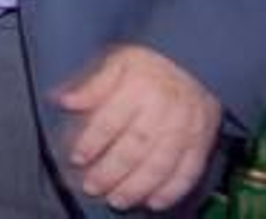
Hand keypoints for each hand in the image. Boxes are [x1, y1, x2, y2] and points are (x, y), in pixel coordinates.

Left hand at [55, 44, 221, 210]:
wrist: (197, 61)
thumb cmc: (150, 63)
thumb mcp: (118, 62)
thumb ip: (93, 85)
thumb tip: (64, 101)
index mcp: (138, 89)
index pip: (111, 119)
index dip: (93, 141)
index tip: (77, 158)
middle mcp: (162, 111)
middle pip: (135, 147)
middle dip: (112, 171)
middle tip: (92, 186)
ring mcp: (184, 129)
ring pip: (161, 164)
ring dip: (138, 187)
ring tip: (117, 200)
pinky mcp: (201, 142)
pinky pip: (189, 170)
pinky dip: (173, 190)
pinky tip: (155, 202)